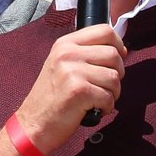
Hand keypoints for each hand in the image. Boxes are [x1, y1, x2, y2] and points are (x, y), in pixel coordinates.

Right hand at [12, 25, 126, 152]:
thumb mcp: (64, 65)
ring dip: (112, 93)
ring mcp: (71, 72)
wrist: (33, 123)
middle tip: (103, 86)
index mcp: (65, 44)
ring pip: (114, 77)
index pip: (105, 31)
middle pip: (114, 55)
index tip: (117, 58)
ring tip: (96, 99)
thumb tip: (122, 50)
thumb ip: (88, 53)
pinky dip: (106, 107)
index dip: (118, 45)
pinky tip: (92, 109)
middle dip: (117, 74)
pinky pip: (109, 97)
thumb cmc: (54, 97)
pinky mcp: (78, 91)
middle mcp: (67, 54)